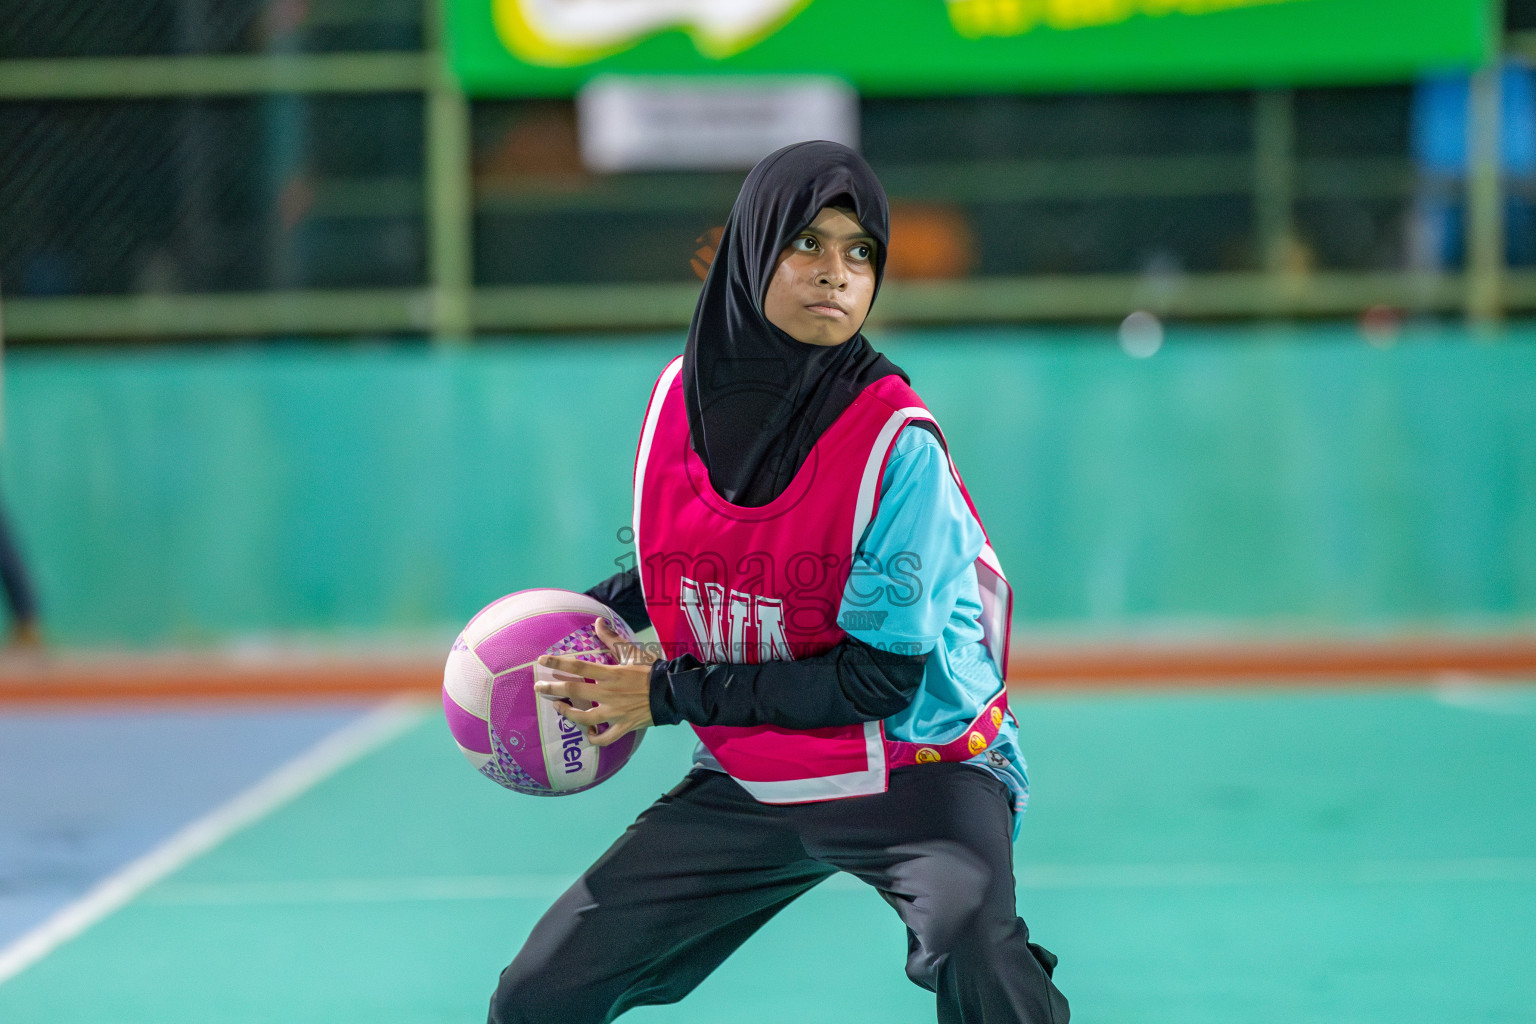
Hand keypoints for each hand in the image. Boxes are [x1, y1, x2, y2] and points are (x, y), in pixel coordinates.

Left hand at [534, 617, 658, 746]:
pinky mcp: (624, 725)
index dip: (558, 662)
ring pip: (584, 718)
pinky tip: (588, 735)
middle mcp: (609, 694)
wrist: (674, 692)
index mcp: (610, 674)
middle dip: (553, 688)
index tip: (542, 660)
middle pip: (574, 691)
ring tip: (558, 708)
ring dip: (568, 714)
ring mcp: (615, 712)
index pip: (578, 666)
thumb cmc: (652, 670)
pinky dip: (595, 739)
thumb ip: (612, 639)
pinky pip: (605, 738)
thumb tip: (598, 621)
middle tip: (539, 688)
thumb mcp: (632, 652)